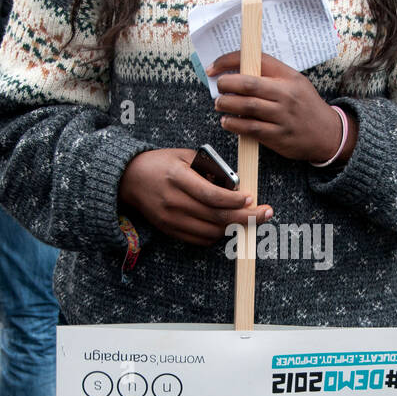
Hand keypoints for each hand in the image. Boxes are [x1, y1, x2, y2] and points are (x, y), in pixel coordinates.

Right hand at [119, 148, 273, 246]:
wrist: (129, 179)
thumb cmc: (161, 163)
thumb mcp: (185, 155)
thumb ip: (210, 168)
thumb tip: (236, 184)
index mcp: (178, 178)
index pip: (211, 196)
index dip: (234, 201)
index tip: (251, 198)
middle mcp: (174, 201)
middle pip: (216, 217)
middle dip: (246, 217)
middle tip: (266, 213)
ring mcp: (171, 219)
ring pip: (211, 231)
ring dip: (234, 227)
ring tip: (249, 218)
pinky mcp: (170, 230)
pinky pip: (200, 239)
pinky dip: (218, 234)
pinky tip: (227, 225)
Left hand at [209, 52, 356, 163]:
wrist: (328, 134)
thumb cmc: (305, 106)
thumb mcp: (294, 83)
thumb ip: (270, 76)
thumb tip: (235, 71)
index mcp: (289, 77)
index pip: (257, 60)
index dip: (231, 60)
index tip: (214, 67)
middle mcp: (286, 95)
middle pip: (249, 84)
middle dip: (226, 84)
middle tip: (218, 87)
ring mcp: (283, 116)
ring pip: (247, 107)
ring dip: (227, 105)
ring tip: (220, 104)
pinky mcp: (279, 136)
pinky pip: (251, 129)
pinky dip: (235, 125)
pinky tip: (228, 122)